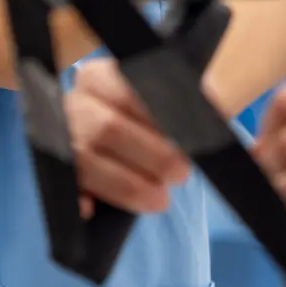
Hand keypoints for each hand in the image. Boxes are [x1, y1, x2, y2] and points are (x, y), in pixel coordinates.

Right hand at [66, 59, 187, 215]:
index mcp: (101, 77)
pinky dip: (77, 199)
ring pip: (86, 162)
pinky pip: (62, 186)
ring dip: (125, 185)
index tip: (188, 136)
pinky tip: (92, 209)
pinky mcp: (55, 172)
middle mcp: (75, 103)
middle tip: (182, 174)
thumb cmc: (150, 117)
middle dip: (150, 155)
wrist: (121, 143)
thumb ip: (200, 106)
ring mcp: (60, 138)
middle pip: (107, 128)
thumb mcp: (174, 101)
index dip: (158, 117)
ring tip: (160, 200)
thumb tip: (231, 129)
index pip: (127, 90)